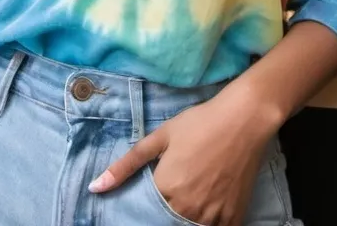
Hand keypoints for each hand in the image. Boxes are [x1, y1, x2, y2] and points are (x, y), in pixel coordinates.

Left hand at [89, 77, 281, 225]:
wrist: (242, 120)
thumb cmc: (198, 124)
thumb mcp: (159, 138)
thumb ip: (126, 165)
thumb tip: (94, 188)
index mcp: (166, 190)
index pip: (146, 213)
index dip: (145, 206)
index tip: (149, 196)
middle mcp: (188, 209)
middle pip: (168, 222)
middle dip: (164, 213)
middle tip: (173, 189)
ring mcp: (213, 217)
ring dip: (184, 218)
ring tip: (188, 194)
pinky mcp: (234, 217)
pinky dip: (207, 222)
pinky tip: (206, 205)